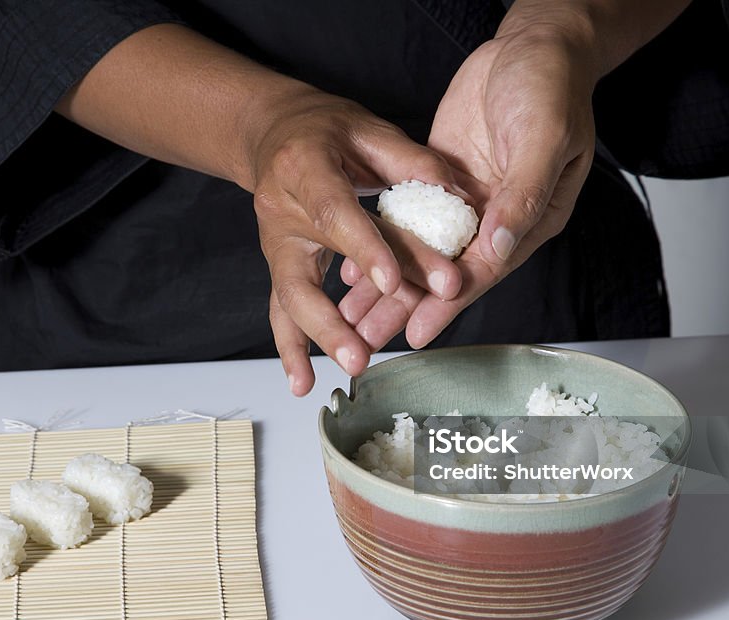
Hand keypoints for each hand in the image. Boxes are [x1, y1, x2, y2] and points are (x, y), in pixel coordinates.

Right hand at [246, 88, 466, 394]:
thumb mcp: (367, 127)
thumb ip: (409, 160)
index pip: (336, 215)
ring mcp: (275, 244)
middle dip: (333, 318)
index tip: (392, 284)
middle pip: (305, 274)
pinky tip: (302, 382)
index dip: (364, 250)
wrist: (271, 133)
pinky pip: (280, 310)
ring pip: (289, 300)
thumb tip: (457, 196)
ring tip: (347, 371)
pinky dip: (291, 348)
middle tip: (364, 352)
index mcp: (304, 169)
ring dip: (316, 341)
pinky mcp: (279, 265)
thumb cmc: (325, 129)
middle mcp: (281, 212)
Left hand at [339, 23, 598, 349]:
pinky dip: (383, 240)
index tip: (416, 331)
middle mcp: (496, 218)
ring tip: (352, 314)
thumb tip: (499, 246)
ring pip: (422, 252)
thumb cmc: (551, 86)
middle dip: (406, 305)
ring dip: (389, 282)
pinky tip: (354, 262)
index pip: (483, 271)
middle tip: (368, 336)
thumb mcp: (543, 137)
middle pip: (445, 272)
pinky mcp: (441, 180)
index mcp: (529, 218)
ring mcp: (467, 201)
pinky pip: (408, 217)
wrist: (532, 44)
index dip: (448, 302)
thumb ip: (522, 195)